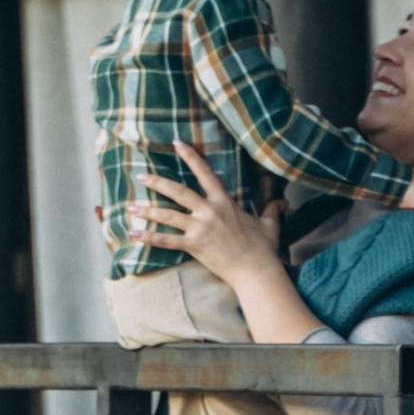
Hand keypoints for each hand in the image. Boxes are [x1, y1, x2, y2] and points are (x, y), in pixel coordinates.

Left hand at [135, 142, 284, 290]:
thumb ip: (272, 209)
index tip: (176, 143)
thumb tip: (284, 203)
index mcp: (224, 201)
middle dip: (157, 182)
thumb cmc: (262, 249)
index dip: (190, 156)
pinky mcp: (194, 246)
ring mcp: (200, 228)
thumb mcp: (269, 224)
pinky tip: (135, 234)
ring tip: (130, 207)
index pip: (205, 173)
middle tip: (140, 176)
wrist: (256, 271)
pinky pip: (167, 240)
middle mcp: (209, 211)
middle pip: (178, 191)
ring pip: (168, 215)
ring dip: (147, 210)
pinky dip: (149, 237)